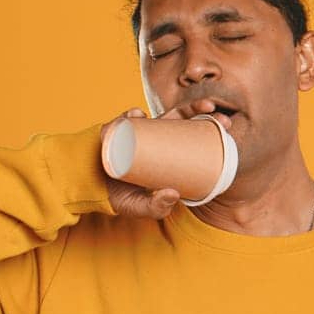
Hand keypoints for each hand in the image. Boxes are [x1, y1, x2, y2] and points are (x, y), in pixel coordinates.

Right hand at [98, 104, 232, 218]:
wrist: (87, 187)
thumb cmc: (118, 195)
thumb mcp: (139, 207)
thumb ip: (156, 207)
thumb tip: (173, 194)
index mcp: (166, 154)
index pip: (191, 139)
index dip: (209, 132)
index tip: (227, 129)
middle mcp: (156, 139)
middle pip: (183, 121)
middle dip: (200, 111)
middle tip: (216, 110)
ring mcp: (138, 133)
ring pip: (162, 115)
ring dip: (180, 107)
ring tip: (193, 107)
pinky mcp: (116, 131)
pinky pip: (126, 120)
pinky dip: (132, 116)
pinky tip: (138, 116)